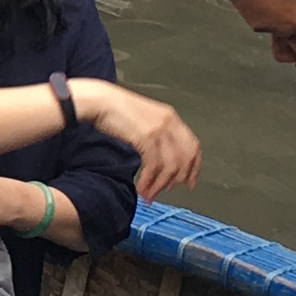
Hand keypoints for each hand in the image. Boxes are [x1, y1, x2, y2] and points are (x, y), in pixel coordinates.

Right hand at [77, 81, 202, 197]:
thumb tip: (162, 160)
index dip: (194, 168)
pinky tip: (142, 187)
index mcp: (171, 117)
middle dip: (178, 179)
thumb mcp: (146, 119)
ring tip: (150, 194)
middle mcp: (169, 123)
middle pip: (186, 158)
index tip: (189, 182)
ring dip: (160, 184)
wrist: (101, 101)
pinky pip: (154, 165)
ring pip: (171, 166)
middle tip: (167, 190)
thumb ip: (158, 135)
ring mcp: (159, 130)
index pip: (193, 146)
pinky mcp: (147, 137)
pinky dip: (149, 180)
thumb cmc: (117, 110)